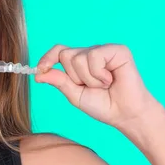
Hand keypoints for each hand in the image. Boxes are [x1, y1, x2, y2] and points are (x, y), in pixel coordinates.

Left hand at [34, 43, 157, 128]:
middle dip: (74, 77)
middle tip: (91, 86)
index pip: (58, 51)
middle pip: (66, 55)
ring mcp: (104, 50)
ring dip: (89, 78)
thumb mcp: (74, 95)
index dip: (48, 58)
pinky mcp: (118, 50)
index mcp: (79, 62)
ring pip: (79, 57)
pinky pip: (94, 57)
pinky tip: (110, 79)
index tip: (41, 69)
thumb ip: (59, 82)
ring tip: (104, 85)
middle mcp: (90, 53)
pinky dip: (99, 74)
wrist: (125, 114)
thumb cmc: (103, 105)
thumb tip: (38, 74)